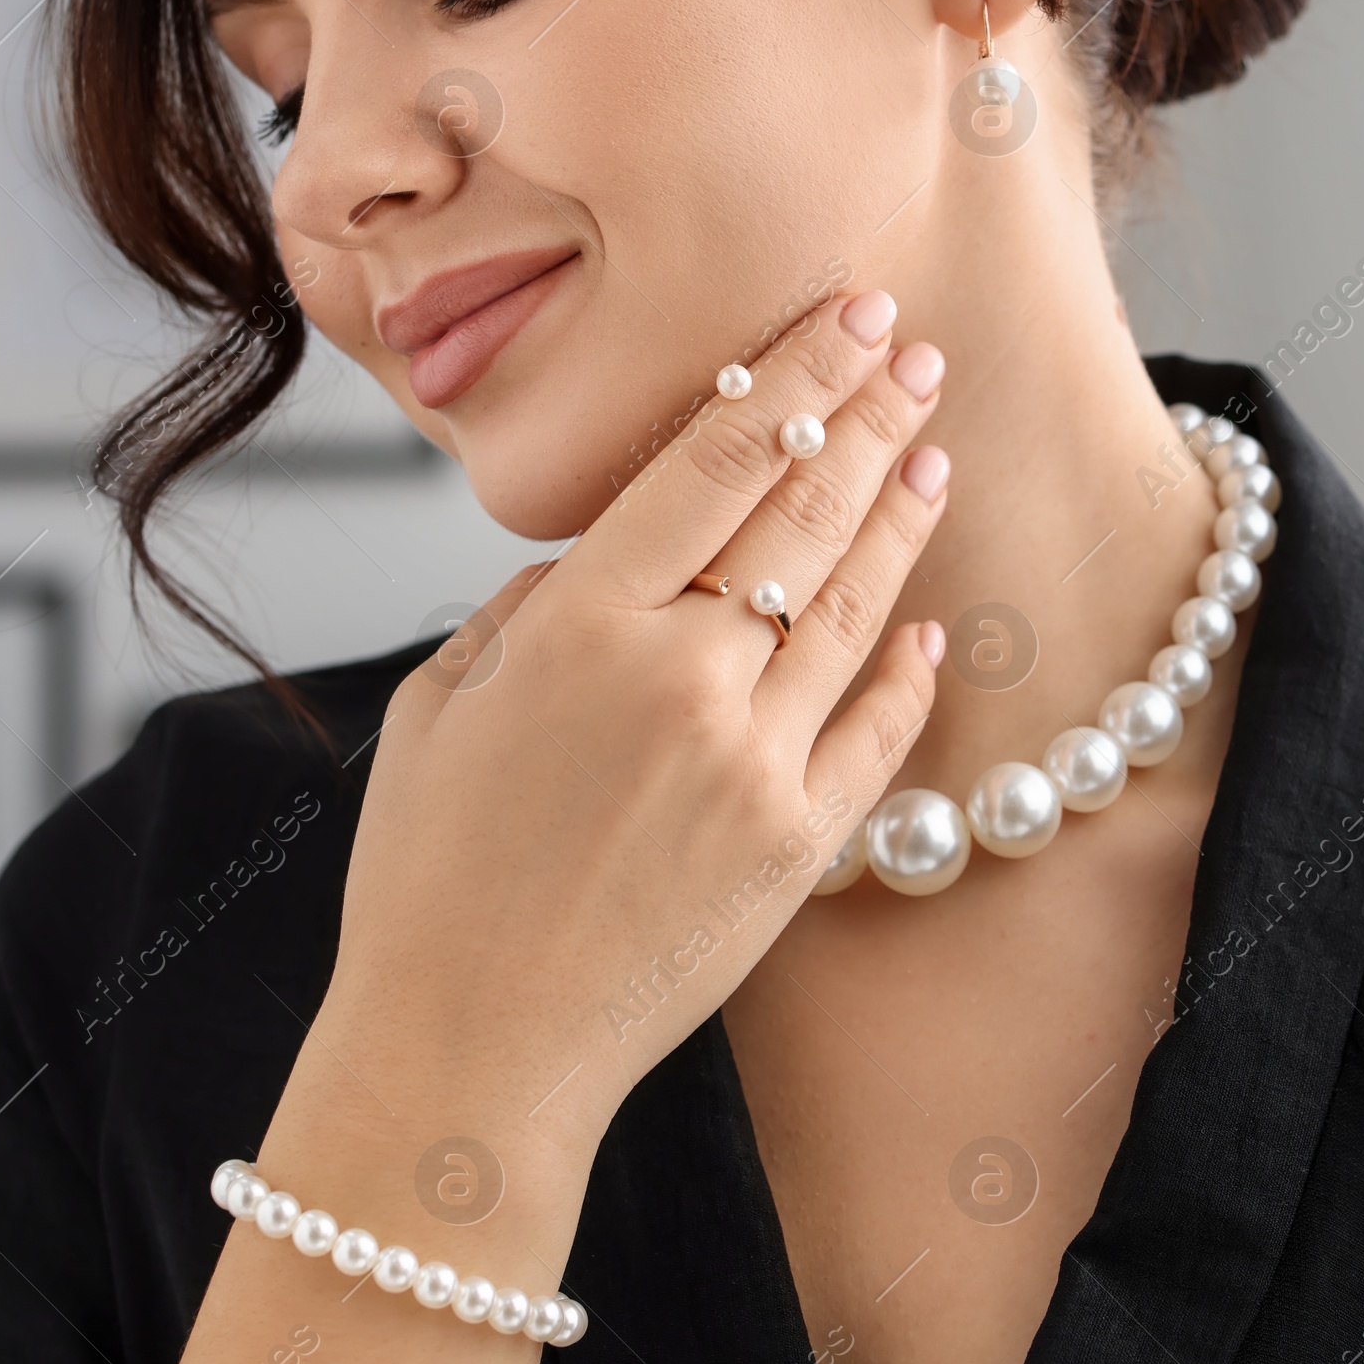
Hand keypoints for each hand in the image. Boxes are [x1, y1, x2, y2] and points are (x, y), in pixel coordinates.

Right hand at [319, 288, 948, 1162]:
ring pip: (857, 607)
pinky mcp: (798, 845)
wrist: (471, 1048)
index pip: (721, 457)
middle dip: (868, 414)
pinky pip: (877, 731)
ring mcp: (755, 762)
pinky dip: (909, 668)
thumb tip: (613, 555)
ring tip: (933, 448)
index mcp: (584, 624)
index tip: (847, 315)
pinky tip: (931, 617)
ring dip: (899, 517)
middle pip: (805, 509)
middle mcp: (684, 676)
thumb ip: (533, 608)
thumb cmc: (430, 877)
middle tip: (912, 348)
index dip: (798, 373)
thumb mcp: (444, 704)